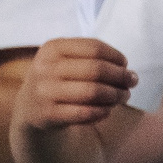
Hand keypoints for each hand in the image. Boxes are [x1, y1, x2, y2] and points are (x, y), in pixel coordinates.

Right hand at [16, 38, 136, 129]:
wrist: (29, 106)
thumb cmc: (58, 78)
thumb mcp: (66, 59)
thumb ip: (93, 59)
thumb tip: (128, 72)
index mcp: (52, 48)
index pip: (94, 48)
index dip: (116, 56)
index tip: (125, 65)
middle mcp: (45, 68)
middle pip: (96, 70)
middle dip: (121, 76)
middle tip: (132, 82)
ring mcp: (44, 91)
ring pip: (93, 92)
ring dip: (116, 95)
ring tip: (124, 96)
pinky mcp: (47, 114)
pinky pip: (85, 113)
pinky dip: (102, 112)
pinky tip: (108, 110)